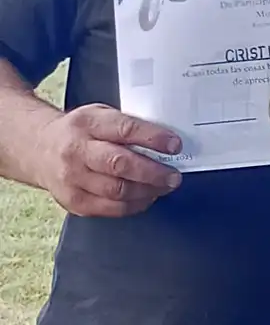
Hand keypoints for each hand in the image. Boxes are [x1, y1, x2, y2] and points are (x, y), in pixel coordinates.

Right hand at [29, 104, 181, 216]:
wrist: (39, 148)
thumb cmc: (80, 131)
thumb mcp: (101, 115)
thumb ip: (129, 125)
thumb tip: (167, 141)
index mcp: (88, 123)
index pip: (125, 129)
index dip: (154, 138)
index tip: (175, 145)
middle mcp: (77, 151)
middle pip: (120, 164)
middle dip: (154, 172)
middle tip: (173, 176)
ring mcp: (72, 178)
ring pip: (116, 190)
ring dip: (147, 191)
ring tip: (164, 187)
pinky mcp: (73, 200)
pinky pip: (109, 208)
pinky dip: (133, 205)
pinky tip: (145, 198)